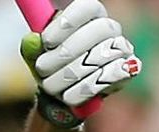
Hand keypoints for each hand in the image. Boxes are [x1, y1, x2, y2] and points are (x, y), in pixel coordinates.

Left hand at [21, 0, 140, 125]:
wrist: (62, 96)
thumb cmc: (52, 69)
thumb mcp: (37, 57)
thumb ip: (32, 48)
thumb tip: (31, 39)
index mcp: (88, 16)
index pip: (86, 7)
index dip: (67, 22)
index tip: (46, 41)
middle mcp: (109, 28)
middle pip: (99, 30)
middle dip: (65, 53)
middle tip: (42, 68)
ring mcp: (121, 48)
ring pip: (102, 56)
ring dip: (69, 75)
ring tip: (50, 86)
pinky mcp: (127, 70)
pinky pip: (111, 76)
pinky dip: (85, 88)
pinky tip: (68, 95)